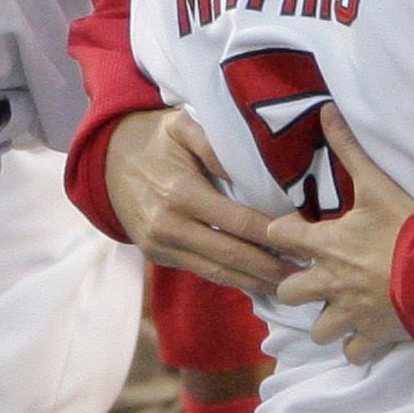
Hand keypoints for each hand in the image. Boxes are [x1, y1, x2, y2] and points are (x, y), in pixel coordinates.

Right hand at [105, 108, 294, 295]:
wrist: (106, 159)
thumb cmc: (155, 138)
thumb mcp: (184, 126)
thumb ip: (216, 146)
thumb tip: (254, 174)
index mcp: (181, 193)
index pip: (240, 222)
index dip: (274, 235)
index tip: (304, 240)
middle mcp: (169, 226)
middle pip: (232, 256)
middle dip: (271, 268)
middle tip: (307, 274)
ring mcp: (160, 246)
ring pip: (217, 273)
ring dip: (255, 282)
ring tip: (290, 286)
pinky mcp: (157, 256)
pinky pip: (202, 271)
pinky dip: (232, 279)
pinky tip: (258, 281)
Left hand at [263, 105, 413, 365]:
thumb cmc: (409, 227)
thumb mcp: (378, 184)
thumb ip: (349, 149)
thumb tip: (326, 110)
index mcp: (325, 246)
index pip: (277, 237)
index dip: (278, 234)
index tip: (285, 233)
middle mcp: (329, 283)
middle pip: (286, 292)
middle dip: (295, 287)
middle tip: (311, 279)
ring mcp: (350, 313)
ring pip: (318, 330)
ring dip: (325, 322)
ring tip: (338, 311)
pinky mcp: (373, 335)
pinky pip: (353, 353)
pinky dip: (357, 347)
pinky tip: (364, 336)